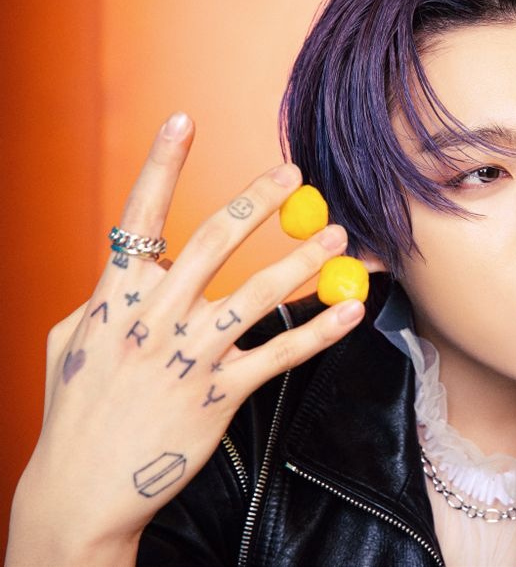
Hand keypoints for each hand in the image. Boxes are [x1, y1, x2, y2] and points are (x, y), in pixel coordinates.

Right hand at [8, 113, 364, 563]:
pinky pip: (279, 354)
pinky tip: (351, 310)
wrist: (80, 490)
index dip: (161, 167)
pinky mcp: (217, 396)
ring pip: (256, 295)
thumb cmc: (75, 412)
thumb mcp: (69, 343)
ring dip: (301, 259)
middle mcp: (150, 319)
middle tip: (292, 172)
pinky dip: (319, 332)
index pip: (137, 219)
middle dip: (254, 202)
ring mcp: (185, 357)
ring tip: (339, 236)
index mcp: (110, 297)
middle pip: (210, 244)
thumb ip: (104, 297)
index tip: (184, 120)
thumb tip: (134, 266)